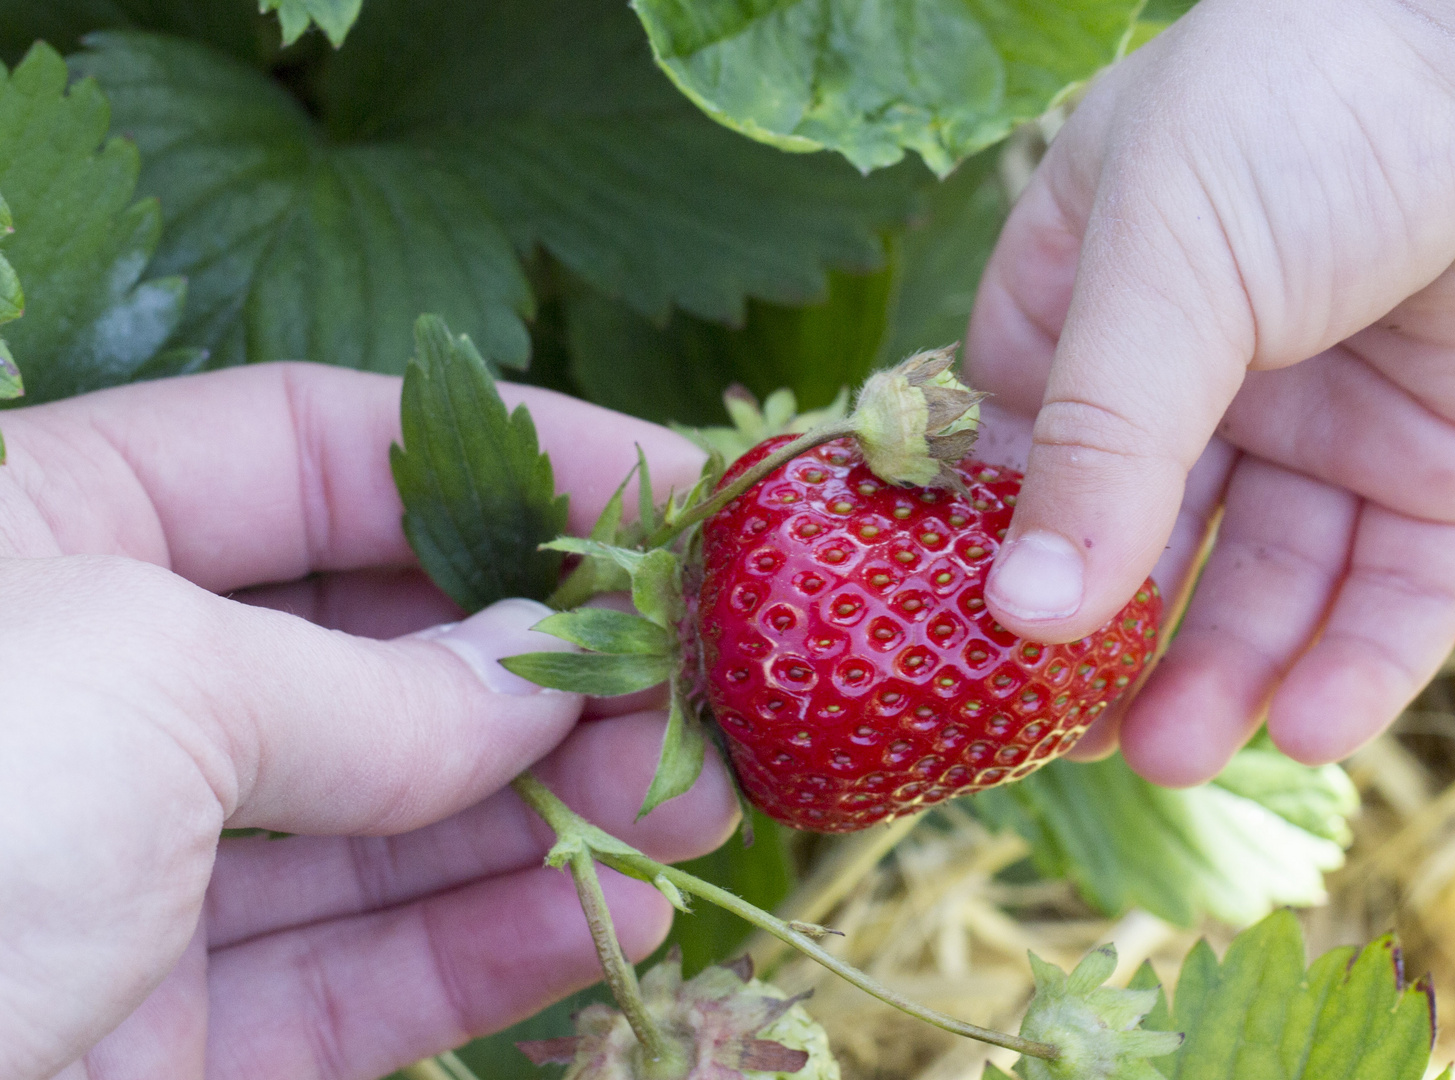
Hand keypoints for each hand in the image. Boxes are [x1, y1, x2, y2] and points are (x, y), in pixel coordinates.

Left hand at [0, 365, 738, 1078]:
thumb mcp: (139, 685)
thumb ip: (363, 687)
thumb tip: (529, 677)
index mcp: (52, 535)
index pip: (323, 448)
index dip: (506, 454)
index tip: (668, 485)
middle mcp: (100, 696)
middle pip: (381, 643)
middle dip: (551, 652)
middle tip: (704, 674)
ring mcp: (137, 880)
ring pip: (392, 819)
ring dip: (555, 801)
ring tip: (700, 790)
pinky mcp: (167, 1045)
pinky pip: (360, 980)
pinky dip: (493, 946)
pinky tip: (611, 907)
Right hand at [968, 0, 1454, 784]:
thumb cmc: (1314, 106)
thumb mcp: (1166, 265)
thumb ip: (1099, 444)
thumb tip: (1020, 613)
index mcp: (1105, 294)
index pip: (1033, 449)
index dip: (1006, 551)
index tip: (972, 651)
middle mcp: (1211, 368)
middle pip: (1148, 537)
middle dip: (1115, 641)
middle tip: (1073, 742)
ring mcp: (1330, 420)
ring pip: (1266, 579)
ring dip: (1222, 673)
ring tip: (1173, 757)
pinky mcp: (1447, 464)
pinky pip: (1395, 585)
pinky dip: (1357, 660)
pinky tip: (1312, 726)